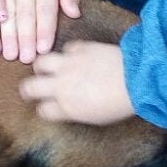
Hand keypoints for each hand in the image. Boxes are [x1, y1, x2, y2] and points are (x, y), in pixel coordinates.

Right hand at [20, 40, 135, 124]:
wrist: (137, 79)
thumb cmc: (121, 103)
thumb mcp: (95, 117)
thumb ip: (75, 111)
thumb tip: (67, 108)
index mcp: (66, 107)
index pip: (43, 110)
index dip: (45, 108)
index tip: (49, 107)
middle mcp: (62, 85)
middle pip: (30, 87)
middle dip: (29, 89)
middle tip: (32, 89)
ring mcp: (69, 65)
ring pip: (41, 63)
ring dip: (42, 67)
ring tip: (46, 68)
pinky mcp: (80, 49)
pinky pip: (66, 49)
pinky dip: (69, 53)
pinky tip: (75, 57)